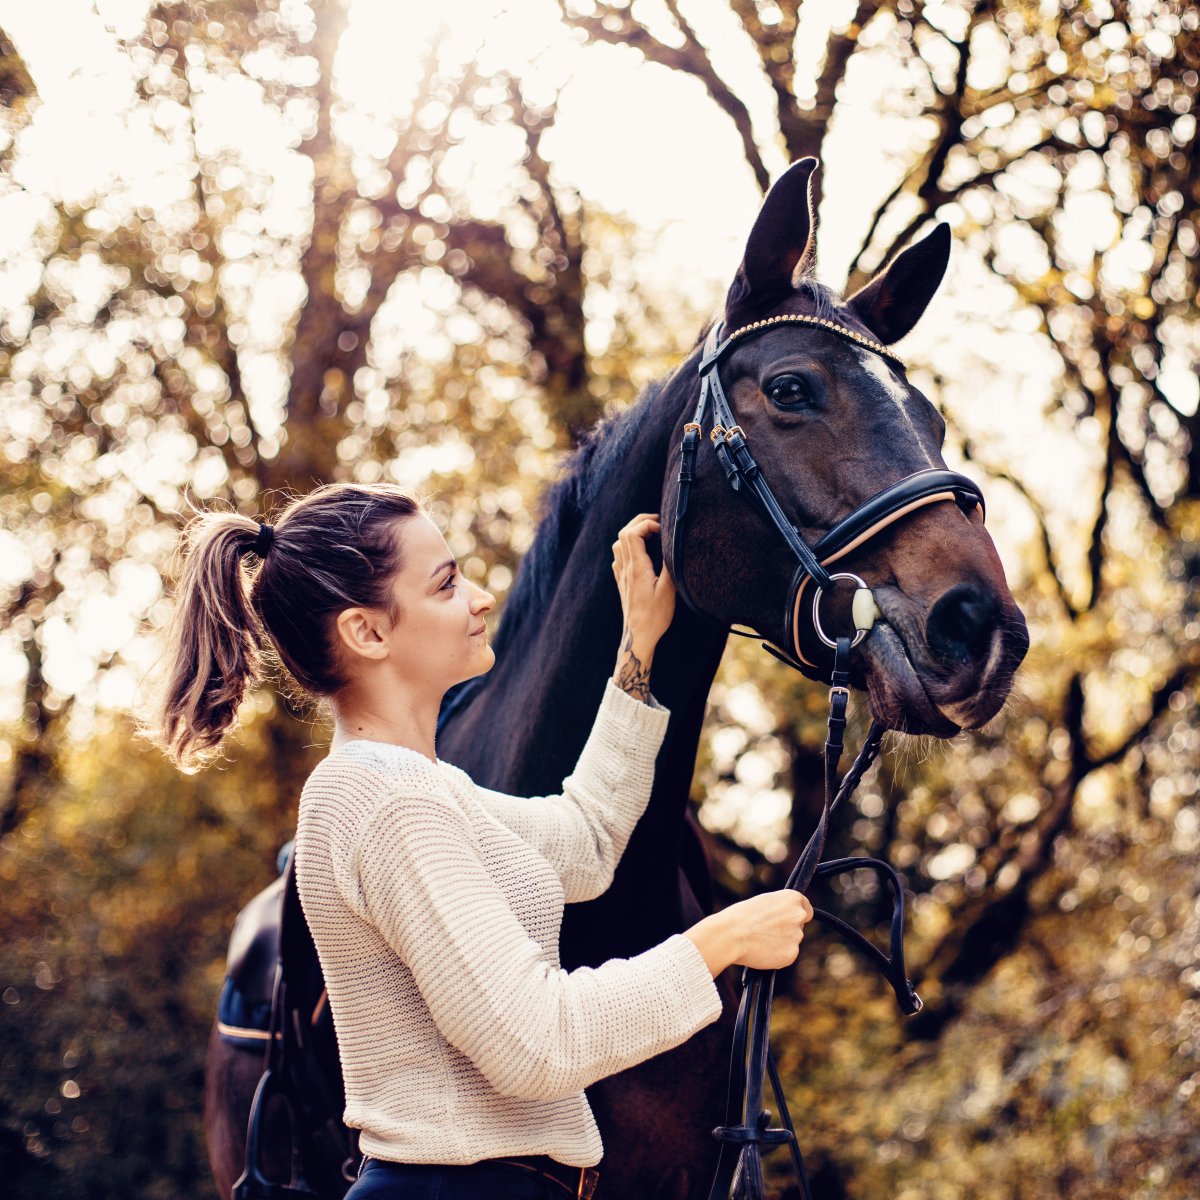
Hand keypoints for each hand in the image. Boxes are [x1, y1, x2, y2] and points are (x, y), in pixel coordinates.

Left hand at [611, 512, 675, 661]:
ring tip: (650, 533)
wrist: (638, 636)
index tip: (663, 529)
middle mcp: (626, 569)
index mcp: (637, 568)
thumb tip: (673, 546)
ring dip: (632, 533)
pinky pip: (619, 557)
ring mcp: (621, 575)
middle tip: (657, 522)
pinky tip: (639, 553)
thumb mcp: (669, 591)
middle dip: (640, 522)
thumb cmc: (655, 616)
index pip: (633, 533)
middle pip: (624, 533)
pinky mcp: (621, 582)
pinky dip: (628, 547)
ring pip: (619, 544)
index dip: (647, 524)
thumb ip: (669, 566)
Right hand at [683, 890, 813, 975]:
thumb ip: (779, 910)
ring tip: (760, 941)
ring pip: (791, 941)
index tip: (790, 920)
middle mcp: (798, 916)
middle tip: (767, 932)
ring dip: (781, 942)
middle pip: (799, 926)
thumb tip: (784, 920)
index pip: (807, 909)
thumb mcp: (763, 903)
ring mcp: (797, 936)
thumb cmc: (740, 916)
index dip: (798, 915)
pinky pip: (787, 955)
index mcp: (792, 898)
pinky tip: (762, 951)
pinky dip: (777, 955)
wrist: (731, 935)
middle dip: (787, 929)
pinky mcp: (791, 954)